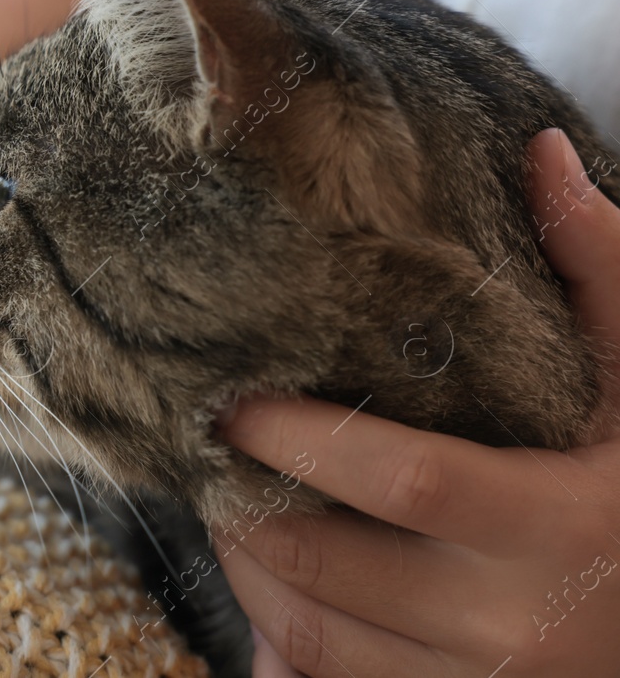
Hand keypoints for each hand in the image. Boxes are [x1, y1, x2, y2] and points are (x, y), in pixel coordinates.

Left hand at [214, 128, 619, 677]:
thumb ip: (603, 268)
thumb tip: (543, 154)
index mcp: (562, 524)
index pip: (405, 479)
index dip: (303, 440)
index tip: (230, 400)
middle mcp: (518, 624)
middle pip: (328, 567)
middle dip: (245, 505)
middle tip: (204, 448)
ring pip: (311, 637)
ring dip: (247, 572)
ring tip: (224, 504)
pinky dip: (281, 646)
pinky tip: (270, 589)